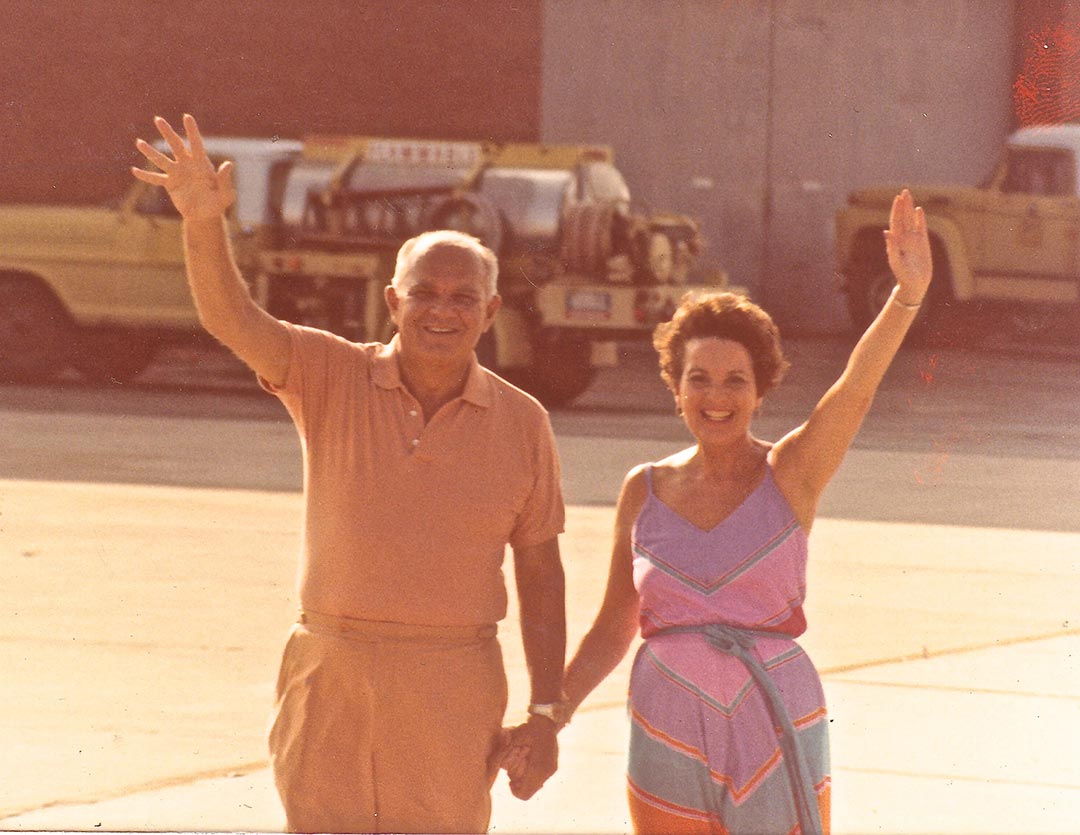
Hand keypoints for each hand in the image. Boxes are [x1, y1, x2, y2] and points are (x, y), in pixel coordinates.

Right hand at [132, 114, 235, 221]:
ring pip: (162, 160)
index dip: (192, 131)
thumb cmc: (218, 203)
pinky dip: (146, 176)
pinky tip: (134, 171)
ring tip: (139, 142)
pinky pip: (156, 179)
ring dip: (151, 152)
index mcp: (201, 164)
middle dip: (167, 133)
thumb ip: (225, 179)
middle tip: (158, 119)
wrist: (205, 214)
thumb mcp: (225, 193)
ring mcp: (177, 173)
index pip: (196, 144)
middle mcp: (187, 164)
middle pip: (176, 146)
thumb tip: (229, 164)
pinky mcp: (170, 184)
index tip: (187, 117)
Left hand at [501, 717, 557, 799]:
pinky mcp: (553, 766)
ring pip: (535, 785)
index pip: (524, 793)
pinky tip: (529, 759)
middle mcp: (546, 772)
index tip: (509, 780)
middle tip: (516, 766)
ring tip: (523, 760)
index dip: (514, 790)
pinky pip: (540, 778)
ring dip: (526, 777)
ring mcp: (551, 770)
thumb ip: (501, 752)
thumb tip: (492, 765)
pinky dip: (533, 773)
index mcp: (537, 768)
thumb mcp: (513, 737)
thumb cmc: (529, 727)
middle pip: (529, 790)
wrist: (547, 719)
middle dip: (519, 781)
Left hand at [883, 188, 931, 303]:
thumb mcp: (895, 261)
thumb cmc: (902, 275)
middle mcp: (904, 238)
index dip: (896, 210)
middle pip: (903, 217)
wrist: (914, 284)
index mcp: (896, 241)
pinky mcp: (923, 243)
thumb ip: (891, 246)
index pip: (896, 221)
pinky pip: (922, 228)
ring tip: (909, 196)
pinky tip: (919, 210)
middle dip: (903, 205)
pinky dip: (920, 219)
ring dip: (910, 208)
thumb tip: (886, 231)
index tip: (897, 198)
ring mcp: (914, 240)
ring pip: (912, 220)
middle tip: (904, 191)